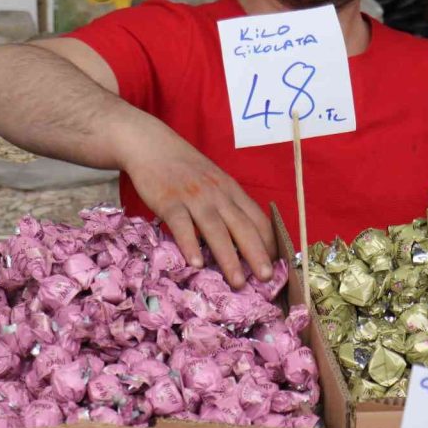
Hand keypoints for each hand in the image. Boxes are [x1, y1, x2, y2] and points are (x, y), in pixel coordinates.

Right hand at [120, 124, 275, 288]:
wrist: (153, 145)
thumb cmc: (185, 168)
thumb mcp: (214, 181)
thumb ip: (228, 204)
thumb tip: (243, 237)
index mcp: (231, 190)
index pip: (258, 218)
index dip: (268, 243)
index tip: (275, 266)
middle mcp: (217, 194)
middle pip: (242, 226)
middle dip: (257, 254)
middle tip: (267, 279)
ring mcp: (194, 197)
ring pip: (216, 230)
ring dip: (229, 258)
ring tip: (238, 282)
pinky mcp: (169, 201)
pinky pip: (182, 225)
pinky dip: (190, 244)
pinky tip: (195, 264)